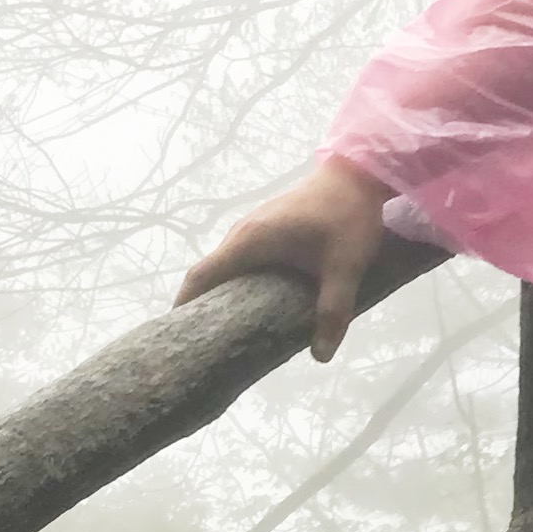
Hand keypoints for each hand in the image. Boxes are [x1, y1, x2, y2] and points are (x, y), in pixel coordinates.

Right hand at [175, 160, 390, 361]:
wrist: (357, 175)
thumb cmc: (347, 217)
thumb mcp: (344, 268)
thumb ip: (332, 311)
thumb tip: (321, 356)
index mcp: (250, 241)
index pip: (202, 275)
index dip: (184, 303)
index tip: (175, 332)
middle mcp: (242, 233)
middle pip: (209, 272)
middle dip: (201, 305)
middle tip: (203, 342)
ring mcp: (252, 226)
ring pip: (225, 264)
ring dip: (220, 292)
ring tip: (226, 328)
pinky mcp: (265, 226)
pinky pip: (240, 257)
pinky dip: (236, 279)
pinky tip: (254, 301)